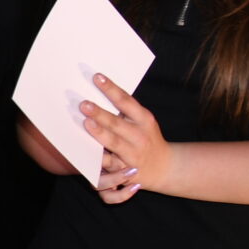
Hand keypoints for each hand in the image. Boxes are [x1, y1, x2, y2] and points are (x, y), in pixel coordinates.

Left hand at [81, 73, 170, 199]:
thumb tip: (98, 90)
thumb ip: (125, 110)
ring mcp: (132, 155)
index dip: (111, 89)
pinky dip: (97, 160)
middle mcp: (139, 136)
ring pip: (114, 144)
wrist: (164, 167)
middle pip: (117, 124)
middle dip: (101, 114)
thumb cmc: (145, 137)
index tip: (97, 77)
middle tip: (84, 104)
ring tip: (87, 123)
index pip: (126, 101)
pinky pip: (109, 166)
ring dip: (100, 135)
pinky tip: (85, 154)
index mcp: (144, 119)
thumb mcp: (142, 121)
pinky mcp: (124, 171)